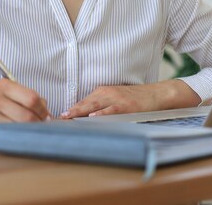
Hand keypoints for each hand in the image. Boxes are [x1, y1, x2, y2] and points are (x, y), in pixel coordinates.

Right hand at [0, 79, 50, 135]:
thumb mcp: (2, 91)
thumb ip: (23, 96)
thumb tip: (46, 108)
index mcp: (4, 85)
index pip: (32, 98)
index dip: (44, 110)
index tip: (47, 117)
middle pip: (27, 114)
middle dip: (39, 123)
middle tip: (41, 127)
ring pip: (18, 126)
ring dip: (28, 131)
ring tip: (30, 132)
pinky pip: (5, 134)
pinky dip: (14, 136)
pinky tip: (16, 135)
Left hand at [60, 80, 200, 118]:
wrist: (155, 94)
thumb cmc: (134, 99)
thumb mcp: (114, 98)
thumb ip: (100, 106)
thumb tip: (83, 118)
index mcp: (101, 92)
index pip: (82, 102)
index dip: (69, 110)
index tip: (56, 118)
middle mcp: (106, 93)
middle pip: (84, 103)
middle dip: (70, 111)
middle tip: (56, 119)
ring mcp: (116, 99)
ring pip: (94, 105)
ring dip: (80, 112)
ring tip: (67, 118)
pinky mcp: (126, 105)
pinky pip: (111, 110)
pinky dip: (101, 113)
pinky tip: (92, 117)